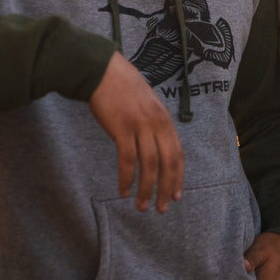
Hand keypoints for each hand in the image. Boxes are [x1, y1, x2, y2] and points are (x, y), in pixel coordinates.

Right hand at [87, 52, 183, 211]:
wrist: (101, 70)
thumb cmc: (121, 87)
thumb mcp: (146, 104)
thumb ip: (152, 124)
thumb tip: (155, 146)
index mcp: (164, 119)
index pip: (178, 154)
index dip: (178, 177)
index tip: (175, 195)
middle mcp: (157, 123)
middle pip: (167, 163)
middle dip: (165, 189)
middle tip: (160, 209)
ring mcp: (140, 125)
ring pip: (149, 165)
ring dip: (146, 189)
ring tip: (141, 206)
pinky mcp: (121, 127)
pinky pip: (127, 159)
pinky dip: (126, 178)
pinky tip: (123, 191)